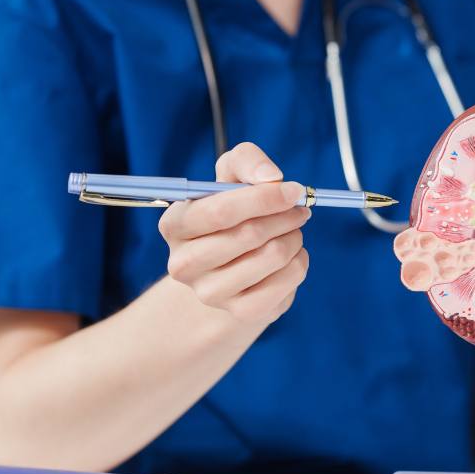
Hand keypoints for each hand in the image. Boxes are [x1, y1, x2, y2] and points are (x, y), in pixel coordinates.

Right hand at [158, 142, 311, 327]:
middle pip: (249, 235)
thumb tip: (271, 178)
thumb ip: (248, 161)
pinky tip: (290, 256)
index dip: (263, 198)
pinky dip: (299, 263)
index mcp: (175, 225)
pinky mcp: (241, 312)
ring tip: (292, 232)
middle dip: (285, 217)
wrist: (230, 265)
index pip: (219, 211)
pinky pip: (286, 282)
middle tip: (299, 210)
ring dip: (294, 237)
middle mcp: (184, 264)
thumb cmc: (231, 211)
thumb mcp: (232, 175)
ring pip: (272, 257)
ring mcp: (211, 293)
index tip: (293, 191)